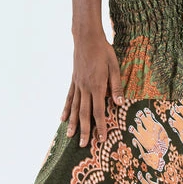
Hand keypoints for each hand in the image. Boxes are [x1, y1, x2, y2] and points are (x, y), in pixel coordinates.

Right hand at [60, 31, 124, 147]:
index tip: (102, 139)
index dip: (100, 126)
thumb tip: (119, 103)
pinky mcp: (74, 81)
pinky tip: (63, 118)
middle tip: (85, 145)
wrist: (87, 38)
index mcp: (97, 86)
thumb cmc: (104, 51)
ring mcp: (77, 85)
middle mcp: (85, 88)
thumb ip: (116, 86)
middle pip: (85, 113)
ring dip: (73, 123)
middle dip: (85, 130)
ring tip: (71, 136)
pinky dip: (66, 109)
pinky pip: (69, 97)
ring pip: (75, 108)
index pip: (99, 111)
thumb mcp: (114, 66)